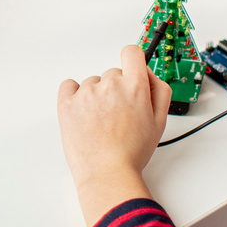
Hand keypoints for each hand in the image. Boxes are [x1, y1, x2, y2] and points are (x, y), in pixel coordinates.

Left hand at [57, 45, 170, 225]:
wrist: (107, 173)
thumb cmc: (132, 153)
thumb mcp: (159, 122)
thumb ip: (159, 92)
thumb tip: (149, 74)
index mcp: (135, 87)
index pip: (132, 52)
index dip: (133, 61)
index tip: (130, 71)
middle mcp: (111, 85)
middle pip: (113, 73)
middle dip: (116, 90)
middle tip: (118, 115)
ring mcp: (86, 93)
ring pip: (92, 83)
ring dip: (96, 97)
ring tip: (100, 123)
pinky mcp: (67, 102)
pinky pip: (68, 86)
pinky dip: (73, 95)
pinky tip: (82, 113)